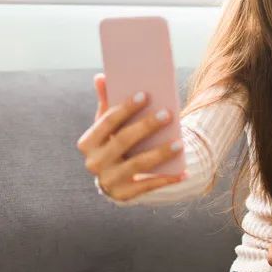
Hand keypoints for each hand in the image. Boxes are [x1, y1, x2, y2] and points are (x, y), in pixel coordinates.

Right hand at [76, 73, 187, 200]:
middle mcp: (94, 162)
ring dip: (160, 153)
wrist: (111, 179)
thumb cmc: (111, 144)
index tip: (145, 95)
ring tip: (180, 143)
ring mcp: (108, 180)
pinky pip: (148, 186)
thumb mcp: (106, 126)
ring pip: (138, 164)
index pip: (107, 121)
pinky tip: (184, 172)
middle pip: (123, 140)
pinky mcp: (124, 194)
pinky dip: (167, 179)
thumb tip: (100, 77)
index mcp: (88, 142)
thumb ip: (105, 103)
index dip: (126, 108)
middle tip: (167, 114)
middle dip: (146, 126)